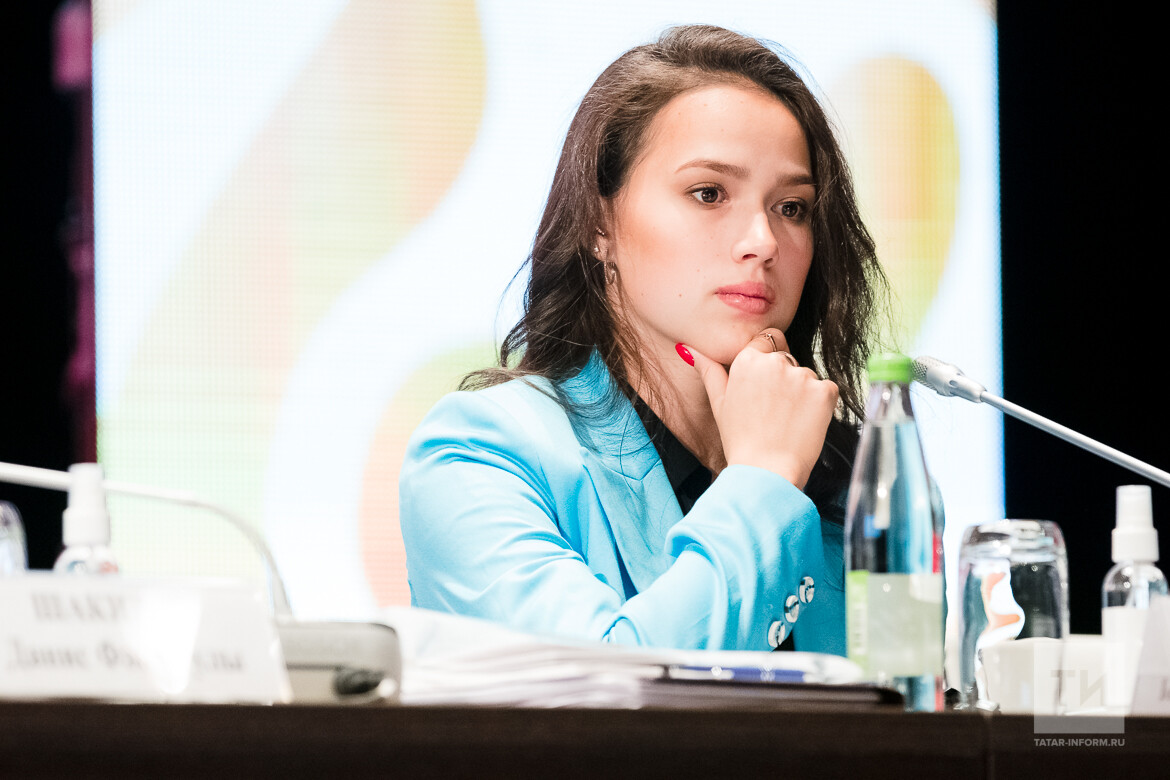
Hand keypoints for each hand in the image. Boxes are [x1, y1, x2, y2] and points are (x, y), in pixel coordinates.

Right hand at [679, 329, 837, 488]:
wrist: (766, 472)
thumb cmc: (740, 440)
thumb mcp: (719, 402)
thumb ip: (708, 370)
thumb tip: (688, 349)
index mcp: (748, 360)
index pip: (767, 340)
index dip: (767, 362)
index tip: (765, 387)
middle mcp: (776, 362)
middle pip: (787, 358)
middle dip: (783, 379)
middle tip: (772, 411)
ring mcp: (803, 375)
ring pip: (806, 376)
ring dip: (801, 393)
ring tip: (786, 421)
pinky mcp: (825, 391)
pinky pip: (826, 390)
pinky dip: (819, 405)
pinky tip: (804, 424)